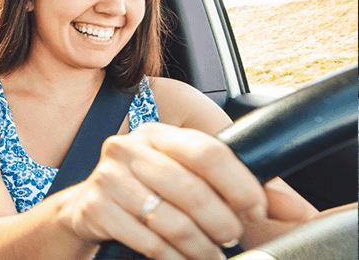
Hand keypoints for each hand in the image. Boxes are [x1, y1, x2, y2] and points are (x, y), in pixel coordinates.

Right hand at [60, 123, 267, 259]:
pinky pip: (146, 240)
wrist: (86, 210)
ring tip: (211, 255)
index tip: (257, 210)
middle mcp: (128, 149)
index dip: (240, 184)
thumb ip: (241, 189)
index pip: (207, 152)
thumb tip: (296, 209)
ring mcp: (107, 178)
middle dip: (222, 222)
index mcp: (157, 135)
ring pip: (169, 219)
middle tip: (231, 238)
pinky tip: (182, 259)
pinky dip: (172, 257)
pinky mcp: (94, 208)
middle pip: (191, 189)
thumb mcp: (188, 180)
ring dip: (200, 246)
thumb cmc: (145, 193)